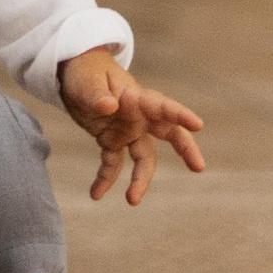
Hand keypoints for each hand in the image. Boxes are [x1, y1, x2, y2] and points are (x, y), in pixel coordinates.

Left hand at [58, 48, 205, 206]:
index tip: (198, 125)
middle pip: (169, 133)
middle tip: (199, 167)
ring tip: (132, 200)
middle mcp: (138, 116)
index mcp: (135, 97)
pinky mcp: (112, 140)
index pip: (162, 106)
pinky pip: (114, 164)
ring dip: (140, 180)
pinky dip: (106, 180)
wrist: (73, 73)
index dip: (180, 115)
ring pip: (144, 158)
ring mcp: (127, 130)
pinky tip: (95, 194)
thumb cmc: (84, 71)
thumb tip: (109, 106)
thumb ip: (97, 95)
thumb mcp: (86, 81)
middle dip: (185, 149)